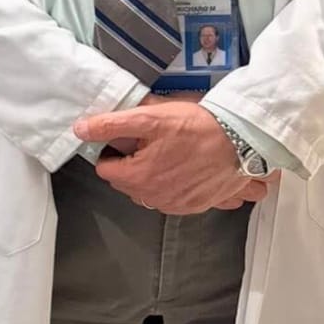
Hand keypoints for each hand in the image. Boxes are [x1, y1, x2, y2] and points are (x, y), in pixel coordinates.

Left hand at [74, 101, 276, 214]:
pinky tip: (184, 165)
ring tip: (168, 151)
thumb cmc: (198, 127)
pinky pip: (172, 197)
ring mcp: (177, 205)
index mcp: (139, 178)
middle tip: (149, 141)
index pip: (105, 169)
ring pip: (149, 191)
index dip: (112, 151)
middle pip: (126, 181)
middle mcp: (155, 198)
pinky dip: (173, 184)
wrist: (242, 141)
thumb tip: (81, 129)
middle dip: (131, 163)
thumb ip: (110, 124)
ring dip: (151, 175)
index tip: (126, 138)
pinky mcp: (197, 206)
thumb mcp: (149, 117)